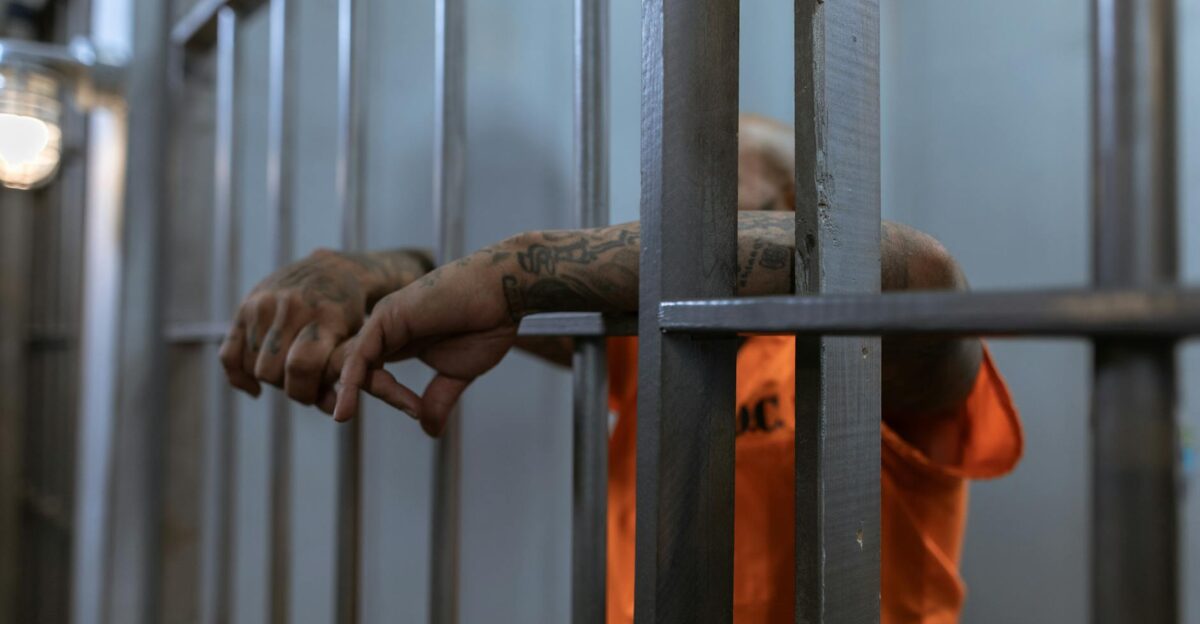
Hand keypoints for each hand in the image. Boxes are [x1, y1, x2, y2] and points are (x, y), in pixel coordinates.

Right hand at [219, 249, 413, 405]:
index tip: (316, 395)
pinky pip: (228, 355)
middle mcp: (291, 306)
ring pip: (252, 366)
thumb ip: (343, 375)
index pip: (301, 366)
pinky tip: (256, 387)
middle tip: (303, 384)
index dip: (306, 391)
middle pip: (272, 371)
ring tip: (289, 375)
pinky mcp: (245, 306)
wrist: (333, 271)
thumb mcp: (355, 340)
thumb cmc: (349, 316)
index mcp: (325, 315)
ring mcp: (264, 304)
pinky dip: (239, 377)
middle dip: (288, 387)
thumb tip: (333, 412)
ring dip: (269, 380)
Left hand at [331, 254, 518, 434]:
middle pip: (352, 369)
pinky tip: (345, 408)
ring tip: (381, 408)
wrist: (504, 294)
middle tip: (386, 412)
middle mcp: (385, 330)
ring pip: (352, 365)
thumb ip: (437, 400)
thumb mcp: (457, 374)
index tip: (418, 413)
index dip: (388, 397)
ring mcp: (384, 321)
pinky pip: (358, 356)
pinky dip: (350, 383)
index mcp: (399, 341)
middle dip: (356, 394)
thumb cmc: (486, 325)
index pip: (370, 374)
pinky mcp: (387, 316)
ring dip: (360, 391)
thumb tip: (430, 432)